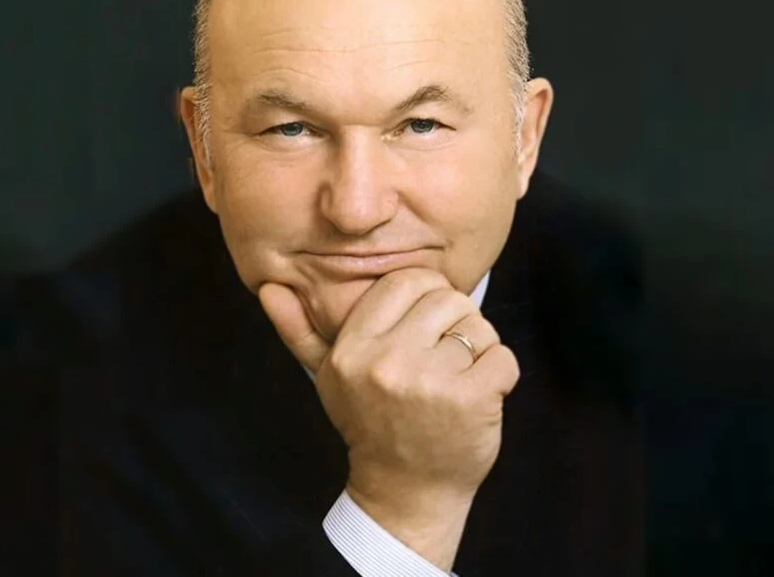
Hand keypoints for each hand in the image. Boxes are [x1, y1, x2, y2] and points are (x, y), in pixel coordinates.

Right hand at [258, 268, 519, 568]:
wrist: (405, 492)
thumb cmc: (370, 425)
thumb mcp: (327, 377)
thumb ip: (299, 330)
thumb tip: (269, 287)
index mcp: (352, 349)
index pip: (405, 281)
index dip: (425, 296)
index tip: (426, 326)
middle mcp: (386, 361)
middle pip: (447, 298)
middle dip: (456, 321)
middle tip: (445, 354)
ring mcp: (429, 381)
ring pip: (479, 326)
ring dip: (480, 349)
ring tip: (459, 377)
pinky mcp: (470, 400)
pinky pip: (504, 357)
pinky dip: (501, 375)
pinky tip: (480, 396)